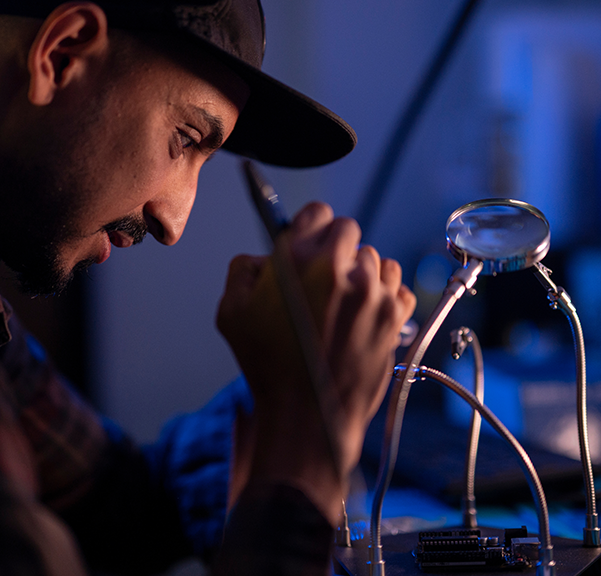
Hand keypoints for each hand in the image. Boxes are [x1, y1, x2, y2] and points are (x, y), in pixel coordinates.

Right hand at [217, 202, 415, 519]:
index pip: (317, 212)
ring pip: (375, 257)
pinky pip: (397, 284)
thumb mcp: (230, 313)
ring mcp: (372, 291)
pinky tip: (366, 313)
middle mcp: (339, 268)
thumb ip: (242, 270)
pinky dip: (384, 293)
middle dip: (335, 247)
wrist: (309, 416)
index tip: (309, 240)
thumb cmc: (268, 367)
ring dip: (361, 270)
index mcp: (296, 260)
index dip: (311, 226)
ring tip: (345, 300)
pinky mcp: (394, 314)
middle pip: (349, 229)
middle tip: (323, 276)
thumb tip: (262, 258)